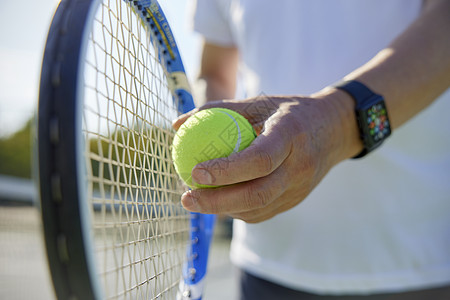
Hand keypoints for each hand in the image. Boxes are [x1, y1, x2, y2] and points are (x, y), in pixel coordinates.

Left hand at [172, 89, 360, 222]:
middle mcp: (299, 166)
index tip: (194, 171)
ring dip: (223, 209)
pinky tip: (217, 201)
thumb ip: (218, 110)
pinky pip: (263, 211)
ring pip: (258, 208)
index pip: (259, 160)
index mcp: (291, 135)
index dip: (226, 170)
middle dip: (216, 202)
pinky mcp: (297, 200)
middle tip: (186, 197)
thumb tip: (176, 124)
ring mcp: (301, 188)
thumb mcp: (259, 102)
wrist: (335, 130)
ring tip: (195, 200)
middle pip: (257, 193)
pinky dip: (237, 210)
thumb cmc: (289, 112)